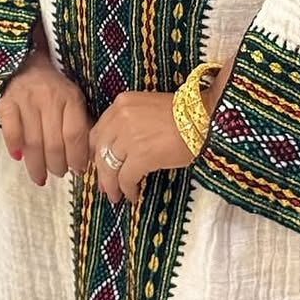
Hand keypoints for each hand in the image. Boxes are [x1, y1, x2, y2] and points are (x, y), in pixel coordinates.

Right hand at [0, 44, 91, 185]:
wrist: (25, 63)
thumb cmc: (53, 88)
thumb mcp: (73, 99)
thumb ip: (81, 124)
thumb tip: (87, 159)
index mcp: (70, 97)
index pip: (75, 135)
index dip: (77, 158)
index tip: (77, 171)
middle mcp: (49, 98)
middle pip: (54, 143)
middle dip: (57, 166)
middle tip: (58, 173)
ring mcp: (26, 100)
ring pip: (33, 142)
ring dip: (37, 165)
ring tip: (41, 176)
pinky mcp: (6, 102)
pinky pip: (11, 130)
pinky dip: (14, 146)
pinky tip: (18, 157)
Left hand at [90, 62, 232, 204]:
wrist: (203, 117)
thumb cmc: (181, 114)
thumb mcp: (147, 108)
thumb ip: (129, 122)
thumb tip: (120, 150)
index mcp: (121, 103)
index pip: (98, 131)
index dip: (97, 151)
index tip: (99, 163)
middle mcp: (120, 117)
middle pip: (100, 150)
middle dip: (101, 171)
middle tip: (105, 186)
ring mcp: (129, 136)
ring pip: (109, 166)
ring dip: (112, 185)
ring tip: (116, 196)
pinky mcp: (141, 155)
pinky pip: (125, 177)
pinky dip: (127, 189)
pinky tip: (133, 195)